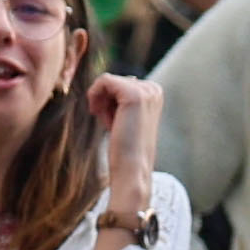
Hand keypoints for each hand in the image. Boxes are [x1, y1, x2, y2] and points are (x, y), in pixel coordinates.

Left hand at [84, 74, 164, 241]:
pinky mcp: (134, 95)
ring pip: (106, 81)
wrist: (132, 170)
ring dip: (101, 102)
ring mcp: (146, 91)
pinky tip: (99, 115)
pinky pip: (103, 80)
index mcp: (154, 93)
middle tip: (111, 124)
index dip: (109, 101)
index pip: (119, 83)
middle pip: (112, 80)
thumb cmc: (125, 148)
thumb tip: (119, 79)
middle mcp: (154, 89)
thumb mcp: (125, 117)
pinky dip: (95, 97)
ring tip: (109, 123)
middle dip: (104, 101)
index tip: (114, 122)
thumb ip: (122, 98)